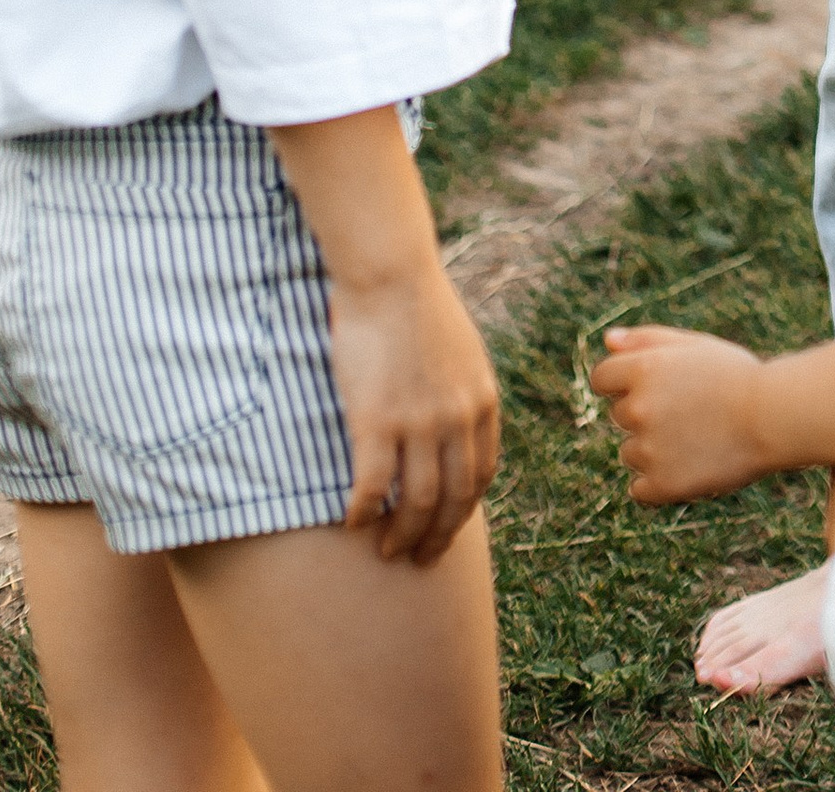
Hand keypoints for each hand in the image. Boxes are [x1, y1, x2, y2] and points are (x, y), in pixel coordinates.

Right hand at [327, 258, 501, 563]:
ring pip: (417, 502)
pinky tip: (352, 523)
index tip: (447, 530)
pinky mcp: (378, 420)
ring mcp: (419, 422)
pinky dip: (364, 512)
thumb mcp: (464, 352)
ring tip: (387, 550)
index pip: (481, 475)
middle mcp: (458, 418)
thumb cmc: (419, 307)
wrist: (391, 274)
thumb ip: (464, 393)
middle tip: (419, 559)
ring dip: (403, 535)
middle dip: (438, 537)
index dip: (465, 511)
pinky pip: (374, 486)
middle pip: (455, 498)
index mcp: (481, 401)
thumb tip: (459, 428)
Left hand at [590, 322, 773, 502]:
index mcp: (643, 369)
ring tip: (696, 438)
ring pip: (630, 452)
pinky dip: (657, 482)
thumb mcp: (693, 346)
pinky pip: (640, 488)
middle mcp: (638, 408)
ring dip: (652, 448)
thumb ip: (645, 340)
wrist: (773, 417)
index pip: (601, 379)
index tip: (654, 387)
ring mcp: (648, 449)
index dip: (624, 381)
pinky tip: (688, 466)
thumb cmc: (735, 376)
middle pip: (620, 415)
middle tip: (690, 410)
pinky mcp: (661, 485)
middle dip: (645, 412)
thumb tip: (606, 341)